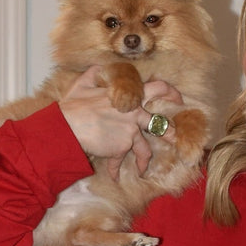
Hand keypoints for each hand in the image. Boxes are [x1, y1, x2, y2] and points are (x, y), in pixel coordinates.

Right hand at [59, 65, 181, 177]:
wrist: (68, 127)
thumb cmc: (74, 105)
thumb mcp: (84, 83)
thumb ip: (95, 73)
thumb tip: (99, 67)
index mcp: (129, 96)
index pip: (157, 88)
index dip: (170, 92)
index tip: (177, 98)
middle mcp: (134, 113)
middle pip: (160, 124)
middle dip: (170, 132)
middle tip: (175, 137)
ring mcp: (130, 131)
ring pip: (144, 149)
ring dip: (143, 160)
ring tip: (142, 168)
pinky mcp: (122, 147)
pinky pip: (120, 161)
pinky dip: (115, 170)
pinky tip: (114, 178)